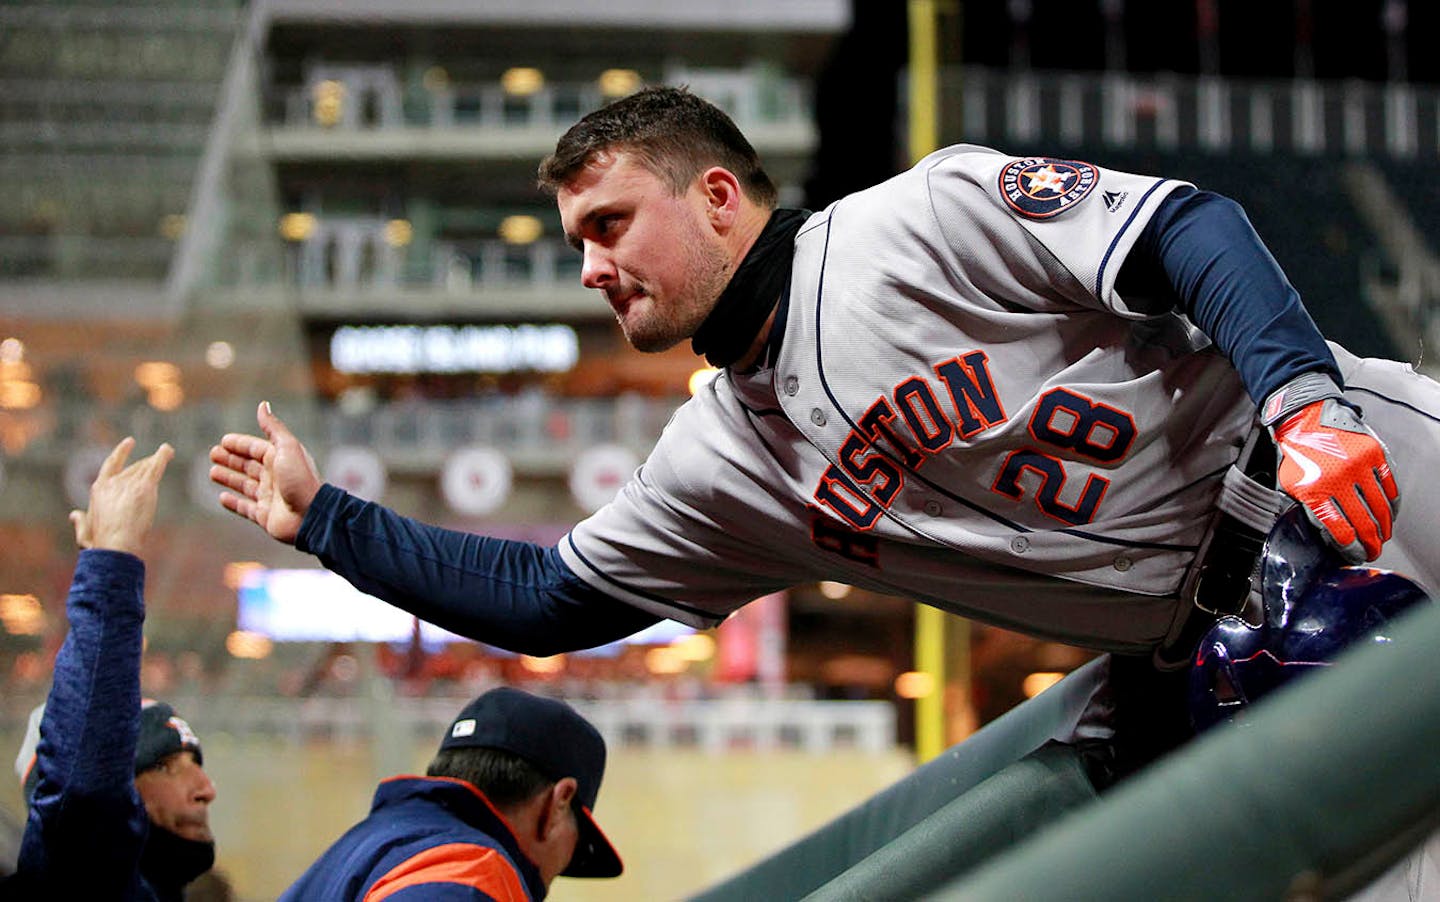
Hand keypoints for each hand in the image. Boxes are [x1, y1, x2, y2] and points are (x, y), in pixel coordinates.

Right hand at [70, 437, 173, 554]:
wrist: (116, 546)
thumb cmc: (100, 544)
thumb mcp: (84, 532)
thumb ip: (80, 521)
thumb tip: (74, 514)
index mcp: (99, 489)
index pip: (111, 465)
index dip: (121, 452)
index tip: (129, 442)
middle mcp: (113, 483)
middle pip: (134, 468)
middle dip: (146, 463)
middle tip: (157, 459)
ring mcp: (129, 484)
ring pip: (146, 466)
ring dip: (157, 458)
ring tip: (167, 452)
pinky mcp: (144, 488)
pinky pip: (156, 467)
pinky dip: (162, 456)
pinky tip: (168, 450)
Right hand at [209, 401, 321, 544]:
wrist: (311, 514)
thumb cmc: (300, 479)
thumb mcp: (287, 448)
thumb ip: (273, 428)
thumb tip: (262, 405)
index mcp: (280, 459)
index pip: (256, 448)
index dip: (240, 444)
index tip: (223, 441)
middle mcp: (275, 477)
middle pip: (248, 465)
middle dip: (231, 459)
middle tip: (212, 454)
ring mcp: (269, 497)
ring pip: (245, 485)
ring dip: (229, 478)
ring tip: (212, 472)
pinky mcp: (265, 516)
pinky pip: (245, 508)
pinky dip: (233, 503)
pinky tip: (222, 497)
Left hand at [1269, 397, 1398, 562]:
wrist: (1305, 417)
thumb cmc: (1296, 452)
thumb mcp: (1289, 485)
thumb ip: (1307, 510)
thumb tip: (1326, 536)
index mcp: (1315, 490)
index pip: (1341, 531)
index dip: (1352, 550)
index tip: (1356, 556)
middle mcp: (1339, 479)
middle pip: (1364, 523)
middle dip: (1371, 543)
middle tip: (1373, 551)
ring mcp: (1360, 466)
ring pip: (1381, 507)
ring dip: (1385, 526)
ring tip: (1382, 535)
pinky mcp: (1374, 454)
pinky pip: (1390, 485)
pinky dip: (1393, 502)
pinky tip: (1390, 512)